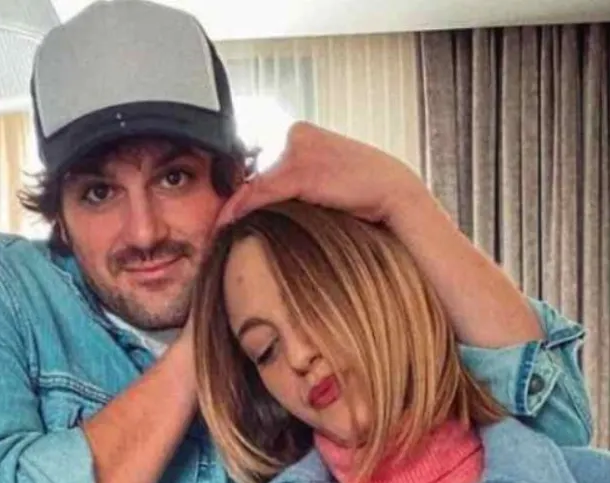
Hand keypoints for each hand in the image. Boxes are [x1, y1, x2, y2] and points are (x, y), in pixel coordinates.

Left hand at [216, 122, 430, 225]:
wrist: (393, 192)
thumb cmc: (362, 190)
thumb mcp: (324, 176)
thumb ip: (296, 178)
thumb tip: (266, 198)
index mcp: (300, 132)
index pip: (259, 158)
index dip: (242, 182)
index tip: (225, 201)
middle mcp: (295, 133)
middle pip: (251, 167)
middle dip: (234, 191)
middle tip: (218, 214)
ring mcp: (296, 149)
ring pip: (253, 181)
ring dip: (232, 204)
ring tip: (216, 223)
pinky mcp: (298, 171)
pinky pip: (260, 191)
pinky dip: (240, 208)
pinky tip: (226, 222)